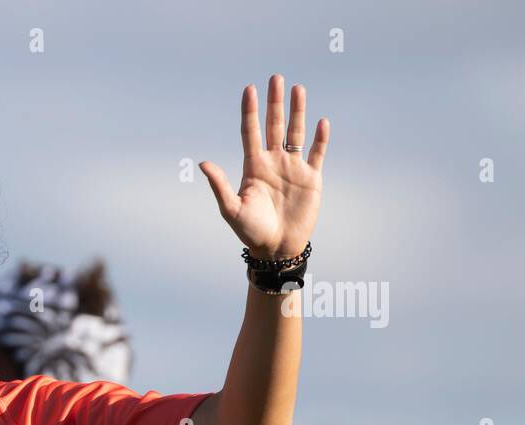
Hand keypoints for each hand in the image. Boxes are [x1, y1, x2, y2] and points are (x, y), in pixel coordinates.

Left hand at [200, 74, 329, 259]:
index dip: (250, 111)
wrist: (276, 248)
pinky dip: (321, 138)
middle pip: (273, 125)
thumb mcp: (231, 209)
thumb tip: (203, 163)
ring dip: (297, 111)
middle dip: (274, 102)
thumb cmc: (250, 231)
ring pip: (295, 133)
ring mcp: (293, 168)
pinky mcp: (311, 178)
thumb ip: (219, 185)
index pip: (250, 132)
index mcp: (253, 167)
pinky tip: (321, 120)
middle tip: (276, 77)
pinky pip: (317, 153)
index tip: (249, 88)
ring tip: (298, 88)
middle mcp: (273, 162)